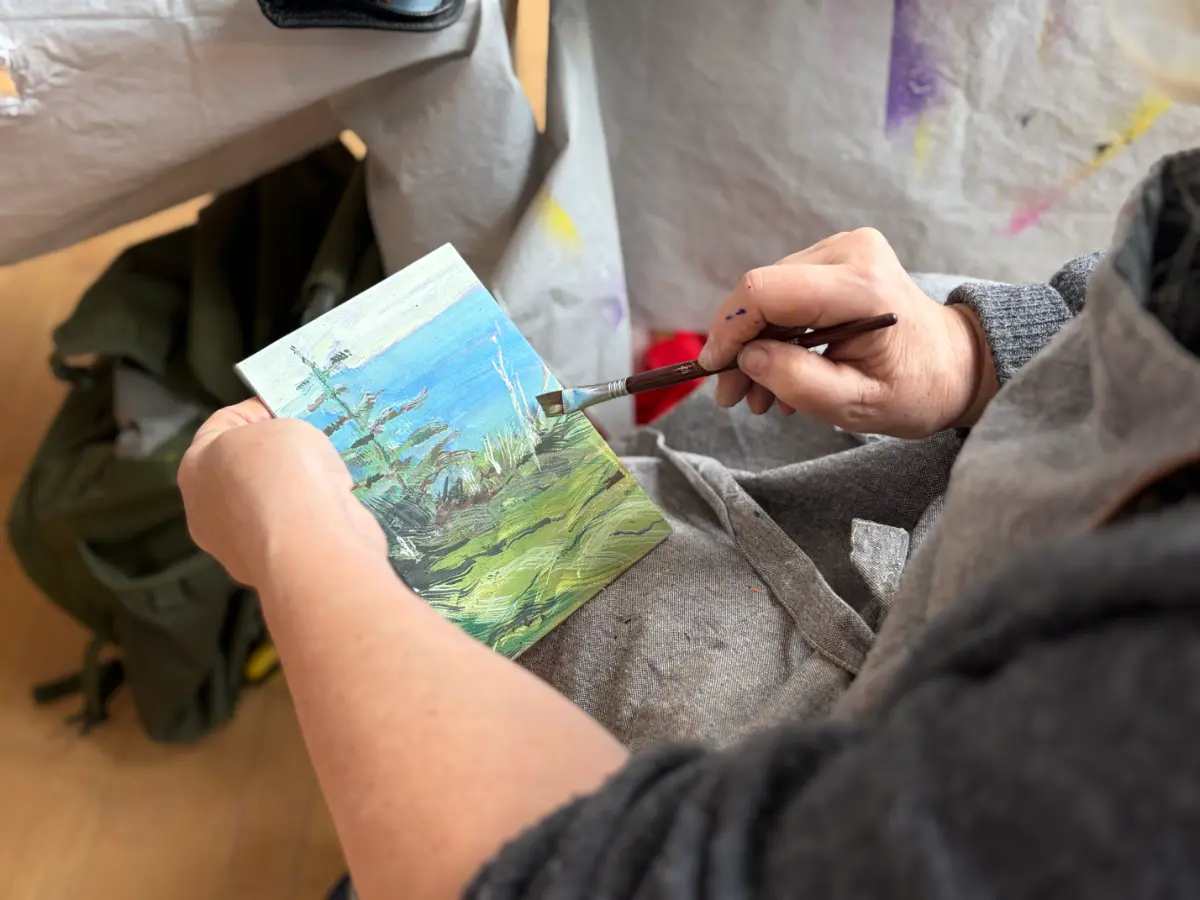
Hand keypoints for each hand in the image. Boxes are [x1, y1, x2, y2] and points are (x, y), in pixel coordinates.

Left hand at [179, 399, 386, 586]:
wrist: (309, 542)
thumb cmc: (286, 470)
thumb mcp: (285, 426)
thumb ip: (281, 438)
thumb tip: (288, 462)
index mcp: (196, 466)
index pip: (222, 425)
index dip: (257, 412)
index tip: (289, 411)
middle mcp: (206, 509)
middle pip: (243, 470)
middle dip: (276, 458)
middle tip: (311, 445)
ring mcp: (235, 546)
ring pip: (270, 505)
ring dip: (296, 492)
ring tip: (329, 477)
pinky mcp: (272, 568)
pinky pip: (292, 533)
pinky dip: (311, 521)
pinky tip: (334, 508)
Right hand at [697, 228, 997, 438]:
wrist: (957, 364)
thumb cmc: (917, 389)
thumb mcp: (860, 405)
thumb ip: (800, 383)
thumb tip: (747, 359)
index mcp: (861, 287)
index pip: (765, 291)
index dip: (728, 330)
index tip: (714, 370)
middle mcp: (851, 252)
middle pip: (762, 291)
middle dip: (739, 345)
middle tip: (733, 397)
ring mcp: (845, 248)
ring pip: (768, 293)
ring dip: (753, 343)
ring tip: (758, 395)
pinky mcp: (838, 256)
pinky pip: (785, 292)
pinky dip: (773, 332)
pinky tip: (777, 368)